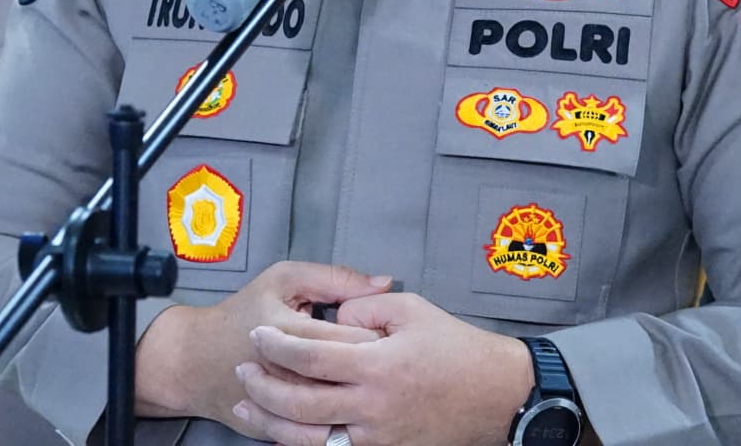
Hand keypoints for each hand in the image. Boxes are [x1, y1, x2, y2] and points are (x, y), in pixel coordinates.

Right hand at [134, 261, 390, 434]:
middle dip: (377, 366)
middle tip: (380, 354)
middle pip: (358, 377)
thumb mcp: (284, 280)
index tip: (381, 329)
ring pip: (348, 408)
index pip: (359, 339)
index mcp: (296, 333)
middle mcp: (294, 376)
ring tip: (364, 376)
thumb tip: (384, 282)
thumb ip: (335, 279)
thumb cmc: (243, 313)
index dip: (379, 334)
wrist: (195, 362)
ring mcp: (289, 409)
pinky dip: (343, 416)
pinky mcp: (286, 430)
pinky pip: (328, 430)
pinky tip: (346, 399)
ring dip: (362, 393)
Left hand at [231, 291, 533, 445]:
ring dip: (274, 422)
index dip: (278, 346)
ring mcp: (379, 436)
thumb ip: (364, 308)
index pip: (312, 357)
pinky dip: (304, 442)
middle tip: (242, 370)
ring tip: (248, 405)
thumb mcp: (412, 310)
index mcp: (379, 364)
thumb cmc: (457, 349)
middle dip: (264, 387)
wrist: (498, 395)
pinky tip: (285, 431)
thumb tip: (333, 318)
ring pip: (311, 436)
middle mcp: (374, 405)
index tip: (259, 336)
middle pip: (301, 403)